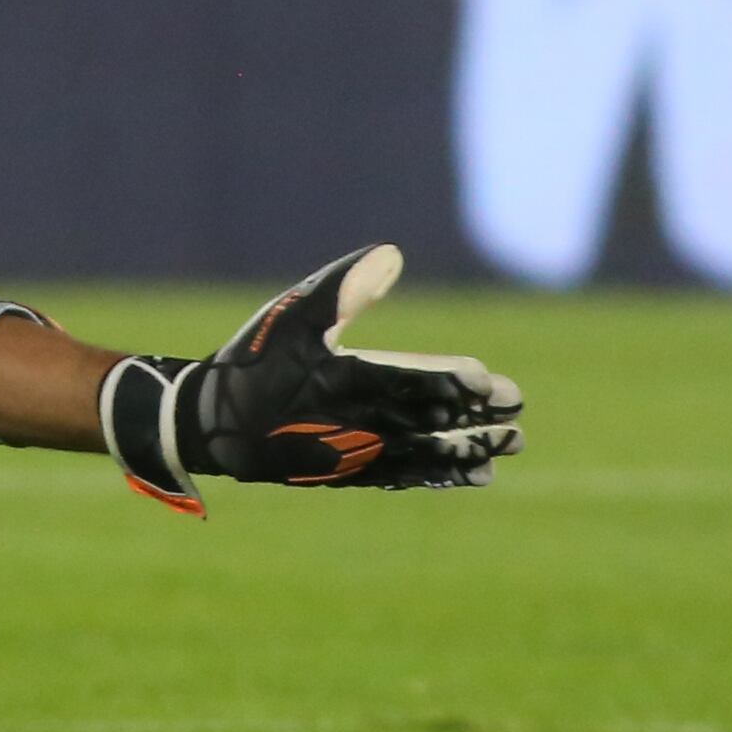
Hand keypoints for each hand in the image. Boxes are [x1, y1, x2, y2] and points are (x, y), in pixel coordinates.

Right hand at [99, 246, 518, 509]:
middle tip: (518, 413)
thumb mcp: (295, 313)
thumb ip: (346, 285)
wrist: (214, 422)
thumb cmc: (256, 359)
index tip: (490, 381)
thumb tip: (393, 254)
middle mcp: (358, 423)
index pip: (414, 383)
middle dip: (476, 420)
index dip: (455, 383)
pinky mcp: (351, 471)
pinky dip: (442, 474)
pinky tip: (473, 473)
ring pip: (426, 455)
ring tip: (509, 446)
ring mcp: (356, 453)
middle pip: (431, 423)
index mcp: (346, 380)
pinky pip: (407, 476)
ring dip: (470, 451)